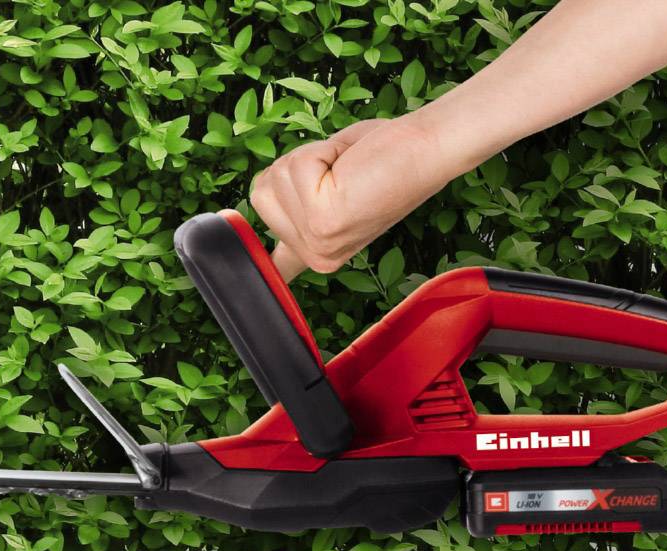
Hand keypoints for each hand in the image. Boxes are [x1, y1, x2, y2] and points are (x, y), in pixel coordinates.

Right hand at [250, 115, 450, 280]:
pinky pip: (294, 166)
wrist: (426, 150)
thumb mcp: (330, 191)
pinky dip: (320, 152)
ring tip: (346, 171)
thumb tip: (261, 199)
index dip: (254, 263)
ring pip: (274, 179)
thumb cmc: (385, 160)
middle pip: (261, 195)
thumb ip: (296, 208)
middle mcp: (317, 257)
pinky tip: (348, 166)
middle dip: (297, 170)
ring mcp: (319, 242)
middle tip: (341, 175)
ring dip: (309, 159)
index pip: (274, 268)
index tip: (239, 283)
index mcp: (319, 255)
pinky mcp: (323, 220)